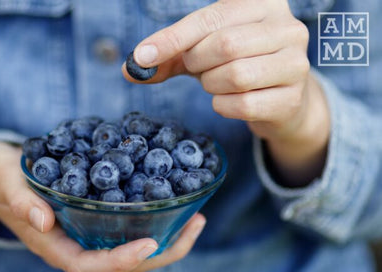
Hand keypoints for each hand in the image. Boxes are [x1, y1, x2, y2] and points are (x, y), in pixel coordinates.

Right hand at [0, 141, 205, 271]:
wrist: (0, 175)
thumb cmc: (2, 179)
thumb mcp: (7, 185)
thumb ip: (21, 202)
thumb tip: (43, 218)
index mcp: (54, 246)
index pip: (91, 267)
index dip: (121, 261)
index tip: (149, 244)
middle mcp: (76, 246)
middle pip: (123, 265)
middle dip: (161, 253)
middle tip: (194, 225)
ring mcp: (87, 235)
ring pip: (131, 249)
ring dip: (166, 239)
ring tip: (196, 218)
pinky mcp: (95, 219)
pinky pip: (127, 228)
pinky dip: (153, 220)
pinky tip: (173, 202)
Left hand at [124, 0, 329, 185]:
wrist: (281, 98)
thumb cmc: (237, 65)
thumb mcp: (203, 52)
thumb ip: (169, 56)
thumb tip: (130, 70)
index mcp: (263, 3)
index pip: (209, 19)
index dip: (172, 39)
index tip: (143, 56)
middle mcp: (288, 28)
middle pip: (224, 45)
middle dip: (198, 62)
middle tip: (197, 69)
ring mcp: (296, 63)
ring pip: (235, 75)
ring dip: (211, 85)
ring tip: (216, 82)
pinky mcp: (293, 98)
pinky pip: (243, 105)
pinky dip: (224, 106)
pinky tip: (229, 100)